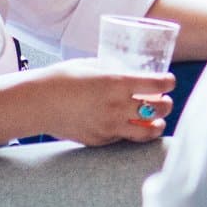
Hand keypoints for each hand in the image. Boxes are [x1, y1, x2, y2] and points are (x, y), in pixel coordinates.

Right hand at [23, 61, 176, 145]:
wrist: (37, 103)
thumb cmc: (63, 78)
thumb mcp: (93, 66)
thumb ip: (114, 70)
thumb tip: (131, 70)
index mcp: (117, 83)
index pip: (158, 84)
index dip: (168, 82)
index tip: (169, 82)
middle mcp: (117, 106)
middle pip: (159, 109)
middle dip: (166, 104)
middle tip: (164, 101)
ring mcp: (110, 126)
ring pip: (149, 131)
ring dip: (157, 125)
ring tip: (157, 121)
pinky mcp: (101, 140)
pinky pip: (125, 138)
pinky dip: (132, 132)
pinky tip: (131, 126)